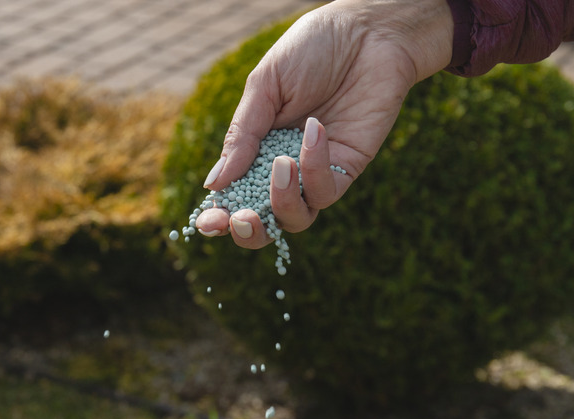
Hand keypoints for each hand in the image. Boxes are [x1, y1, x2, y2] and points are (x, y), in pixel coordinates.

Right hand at [196, 0, 453, 248]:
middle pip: (265, 221)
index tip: (208, 222)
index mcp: (255, 149)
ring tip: (282, 164)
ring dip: (282, 202)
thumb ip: (242, 135)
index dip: (219, 215)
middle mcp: (284, 168)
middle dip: (249, 231)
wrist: (366, 32)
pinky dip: (315, 168)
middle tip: (241, 218)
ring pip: (297, 218)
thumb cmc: (311, 50)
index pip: (233, 195)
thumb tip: (214, 183)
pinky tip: (314, 130)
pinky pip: (326, 190)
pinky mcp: (348, 168)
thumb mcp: (264, 86)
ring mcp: (316, 172)